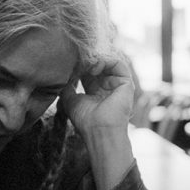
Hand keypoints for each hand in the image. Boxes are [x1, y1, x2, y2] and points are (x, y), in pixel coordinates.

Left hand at [60, 55, 135, 189]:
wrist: (99, 130)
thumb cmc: (85, 120)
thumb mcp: (70, 101)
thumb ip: (67, 88)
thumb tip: (62, 77)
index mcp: (95, 93)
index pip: (88, 73)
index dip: (79, 66)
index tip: (69, 62)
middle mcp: (107, 88)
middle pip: (98, 66)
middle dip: (87, 61)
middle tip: (76, 59)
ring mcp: (117, 86)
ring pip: (108, 63)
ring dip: (96, 60)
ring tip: (86, 63)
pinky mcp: (126, 84)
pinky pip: (118, 64)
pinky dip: (106, 60)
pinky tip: (94, 65)